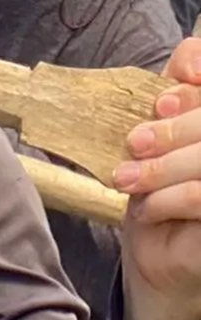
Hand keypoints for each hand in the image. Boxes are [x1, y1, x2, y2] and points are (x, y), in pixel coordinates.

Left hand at [115, 37, 200, 319]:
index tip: (158, 102)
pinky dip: (168, 200)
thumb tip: (189, 64)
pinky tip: (147, 208)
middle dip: (172, 132)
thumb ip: (175, 96)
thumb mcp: (160, 137)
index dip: (193, 85)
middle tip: (133, 144)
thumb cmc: (160, 188)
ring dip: (162, 169)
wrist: (158, 255)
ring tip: (126, 180)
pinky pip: (200, 197)